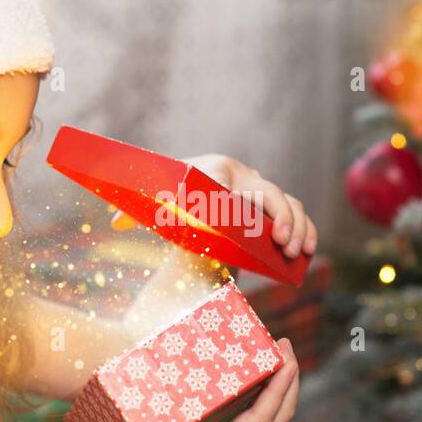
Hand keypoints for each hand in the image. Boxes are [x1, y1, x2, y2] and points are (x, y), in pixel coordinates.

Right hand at [106, 338, 300, 421]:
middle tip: (284, 342)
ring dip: (286, 384)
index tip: (284, 363)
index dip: (277, 391)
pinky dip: (273, 393)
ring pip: (278, 415)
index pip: (261, 421)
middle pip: (280, 414)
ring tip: (280, 349)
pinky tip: (264, 369)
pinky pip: (266, 416)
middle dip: (289, 379)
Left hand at [110, 153, 318, 259]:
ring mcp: (260, 189)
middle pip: (267, 192)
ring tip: (294, 252)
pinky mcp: (273, 206)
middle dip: (278, 217)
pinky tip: (306, 251)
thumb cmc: (173, 196)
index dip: (231, 197)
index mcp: (213, 169)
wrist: (192, 186)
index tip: (231, 217)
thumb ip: (135, 210)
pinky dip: (305, 230)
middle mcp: (242, 175)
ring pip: (288, 202)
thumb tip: (114, 221)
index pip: (224, 179)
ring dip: (296, 227)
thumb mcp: (155, 202)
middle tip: (279, 244)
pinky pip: (297, 214)